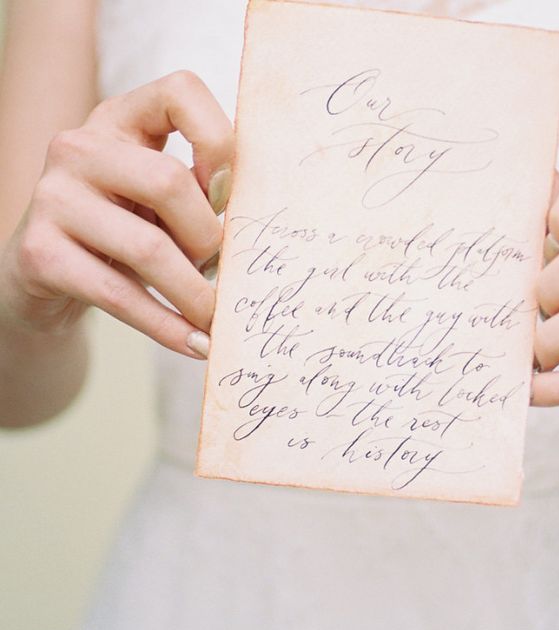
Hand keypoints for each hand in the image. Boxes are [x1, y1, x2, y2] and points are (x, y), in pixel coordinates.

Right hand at [0, 70, 233, 357]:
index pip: (181, 92)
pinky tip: (196, 344)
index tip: (232, 194)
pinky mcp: (39, 254)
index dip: (221, 140)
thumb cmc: (124, 232)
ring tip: (217, 317)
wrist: (45, 275)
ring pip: (148, 248)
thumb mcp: (163, 201)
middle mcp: (80, 147)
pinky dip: (167, 326)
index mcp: (122, 121)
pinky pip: (120, 295)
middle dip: (210, 238)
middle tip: (224, 271)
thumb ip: (203, 193)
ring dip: (195, 294)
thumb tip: (255, 218)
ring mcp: (52, 198)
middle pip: (169, 182)